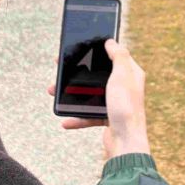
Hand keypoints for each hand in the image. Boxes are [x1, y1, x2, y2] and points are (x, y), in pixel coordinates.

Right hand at [47, 39, 150, 160]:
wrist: (126, 143)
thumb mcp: (122, 76)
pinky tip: (65, 120)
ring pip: (89, 94)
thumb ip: (119, 56)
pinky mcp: (108, 118)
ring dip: (71, 94)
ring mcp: (115, 103)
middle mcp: (124, 87)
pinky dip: (76, 117)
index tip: (80, 46)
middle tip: (59, 69)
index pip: (114, 55)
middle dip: (77, 73)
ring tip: (53, 92)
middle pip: (97, 74)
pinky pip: (88, 114)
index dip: (97, 49)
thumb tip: (111, 41)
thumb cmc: (126, 108)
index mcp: (130, 74)